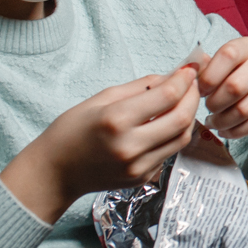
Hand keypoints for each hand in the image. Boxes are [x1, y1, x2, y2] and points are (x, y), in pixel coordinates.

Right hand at [0, 68, 200, 222]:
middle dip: (193, 97)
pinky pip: (169, 152)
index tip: (189, 69)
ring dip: (188, 116)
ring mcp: (138, 166)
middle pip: (182, 119)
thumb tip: (172, 76)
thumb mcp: (100, 99)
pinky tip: (165, 123)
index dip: (184, 80)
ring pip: (182, 138)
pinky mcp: (142, 178)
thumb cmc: (71, 131)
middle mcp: (130, 146)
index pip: (167, 96)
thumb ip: (140, 87)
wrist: (54, 172)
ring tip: (182, 101)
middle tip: (192, 84)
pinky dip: (173, 134)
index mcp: (116, 120)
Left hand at [197, 37, 247, 144]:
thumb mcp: (222, 68)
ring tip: (214, 123)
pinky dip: (236, 131)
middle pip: (235, 86)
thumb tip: (189, 70)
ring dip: (223, 121)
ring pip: (245, 109)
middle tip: (209, 110)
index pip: (228, 54)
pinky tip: (226, 131)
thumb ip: (205, 68)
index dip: (210, 76)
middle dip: (215, 103)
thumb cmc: (239, 78)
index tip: (202, 91)